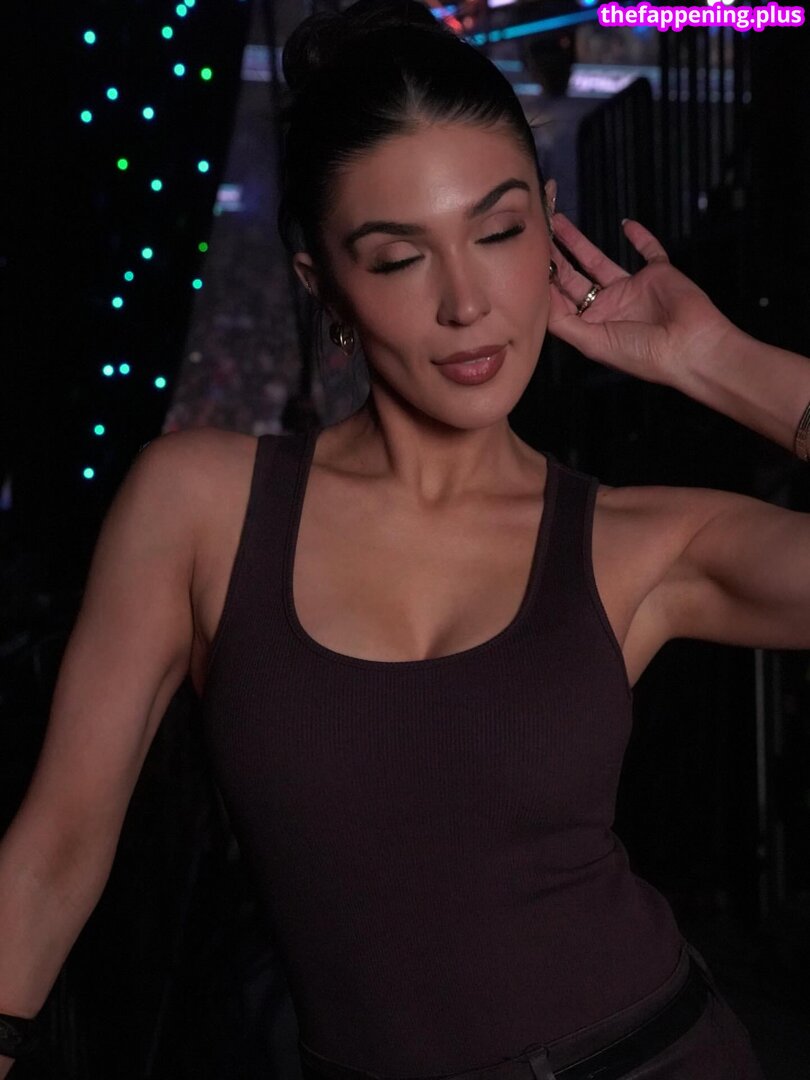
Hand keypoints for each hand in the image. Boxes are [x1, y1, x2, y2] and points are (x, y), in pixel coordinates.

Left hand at [546, 212, 737, 387]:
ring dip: (579, 242)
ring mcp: (632, 289)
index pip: (560, 300)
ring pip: (598, 260)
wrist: (690, 347)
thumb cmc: (641, 354)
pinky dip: (640, 237)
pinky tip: (626, 224)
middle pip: (573, 277)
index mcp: (592, 326)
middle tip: (536, 234)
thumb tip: (539, 298)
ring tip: (559, 223)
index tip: (524, 261)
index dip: (543, 282)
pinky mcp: (658, 274)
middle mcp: (608, 307)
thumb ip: (563, 322)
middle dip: (554, 258)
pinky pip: (648, 250)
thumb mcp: (592, 342)